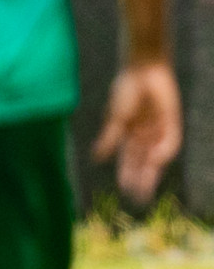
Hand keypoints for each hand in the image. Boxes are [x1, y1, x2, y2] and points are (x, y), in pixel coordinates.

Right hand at [93, 60, 180, 205]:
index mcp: (128, 134)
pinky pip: (170, 142)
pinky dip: (163, 152)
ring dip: (151, 172)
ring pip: (156, 157)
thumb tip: (96, 158)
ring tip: (146, 187)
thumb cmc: (125, 91)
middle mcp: (144, 135)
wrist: (143, 70)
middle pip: (143, 163)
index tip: (125, 190)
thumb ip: (109, 138)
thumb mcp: (116, 118)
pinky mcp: (172, 123)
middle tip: (139, 198)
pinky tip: (156, 159)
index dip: (127, 175)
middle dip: (141, 180)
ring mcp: (158, 130)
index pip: (129, 160)